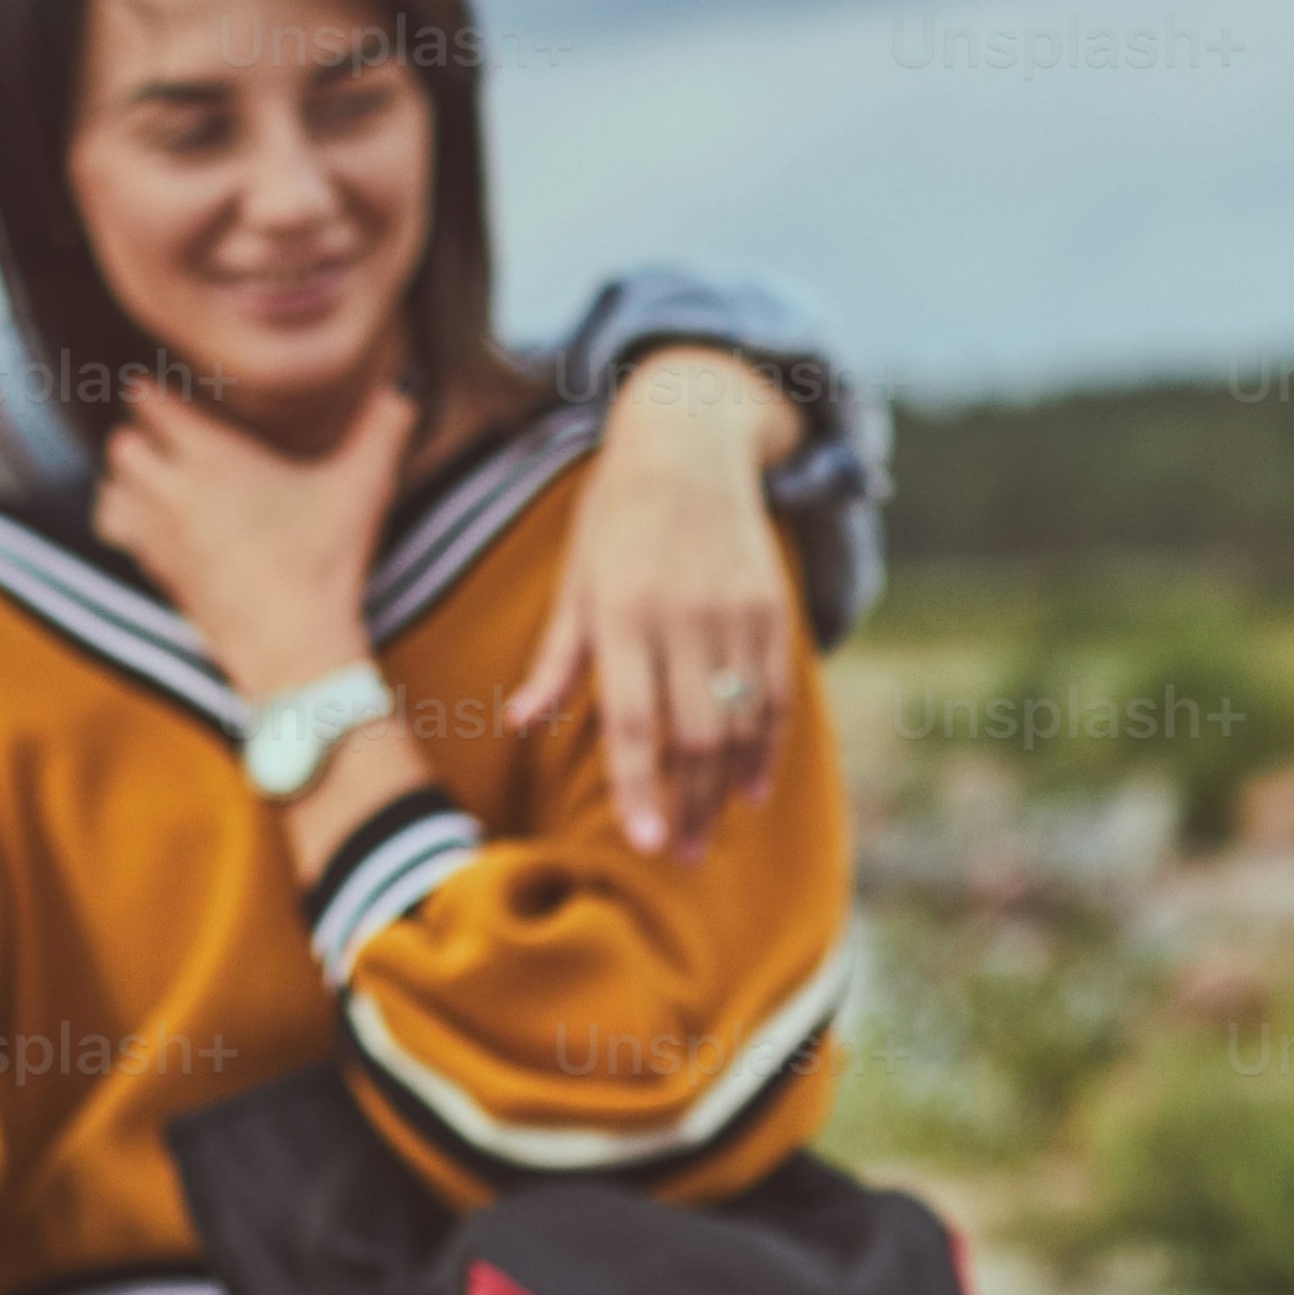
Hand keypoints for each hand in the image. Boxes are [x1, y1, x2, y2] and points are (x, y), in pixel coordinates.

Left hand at [99, 374, 414, 712]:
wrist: (292, 646)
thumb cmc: (324, 562)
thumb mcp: (363, 490)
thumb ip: (382, 432)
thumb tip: (403, 388)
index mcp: (215, 458)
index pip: (153, 406)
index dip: (150, 392)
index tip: (157, 387)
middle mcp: (174, 492)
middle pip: (122, 445)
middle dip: (138, 435)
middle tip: (163, 435)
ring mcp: (160, 537)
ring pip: (109, 490)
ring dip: (124, 479)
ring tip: (151, 477)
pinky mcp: (159, 574)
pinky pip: (119, 533)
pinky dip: (126, 520)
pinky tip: (155, 524)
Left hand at [512, 347, 811, 855]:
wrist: (689, 438)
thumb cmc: (615, 517)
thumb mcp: (576, 577)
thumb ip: (557, 655)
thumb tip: (518, 722)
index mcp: (621, 612)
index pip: (632, 721)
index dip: (640, 787)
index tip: (647, 844)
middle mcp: (681, 615)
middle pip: (693, 734)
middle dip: (690, 804)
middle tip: (682, 856)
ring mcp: (734, 611)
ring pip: (740, 722)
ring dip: (728, 787)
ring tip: (711, 833)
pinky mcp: (770, 606)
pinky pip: (776, 692)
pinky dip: (767, 745)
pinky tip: (753, 785)